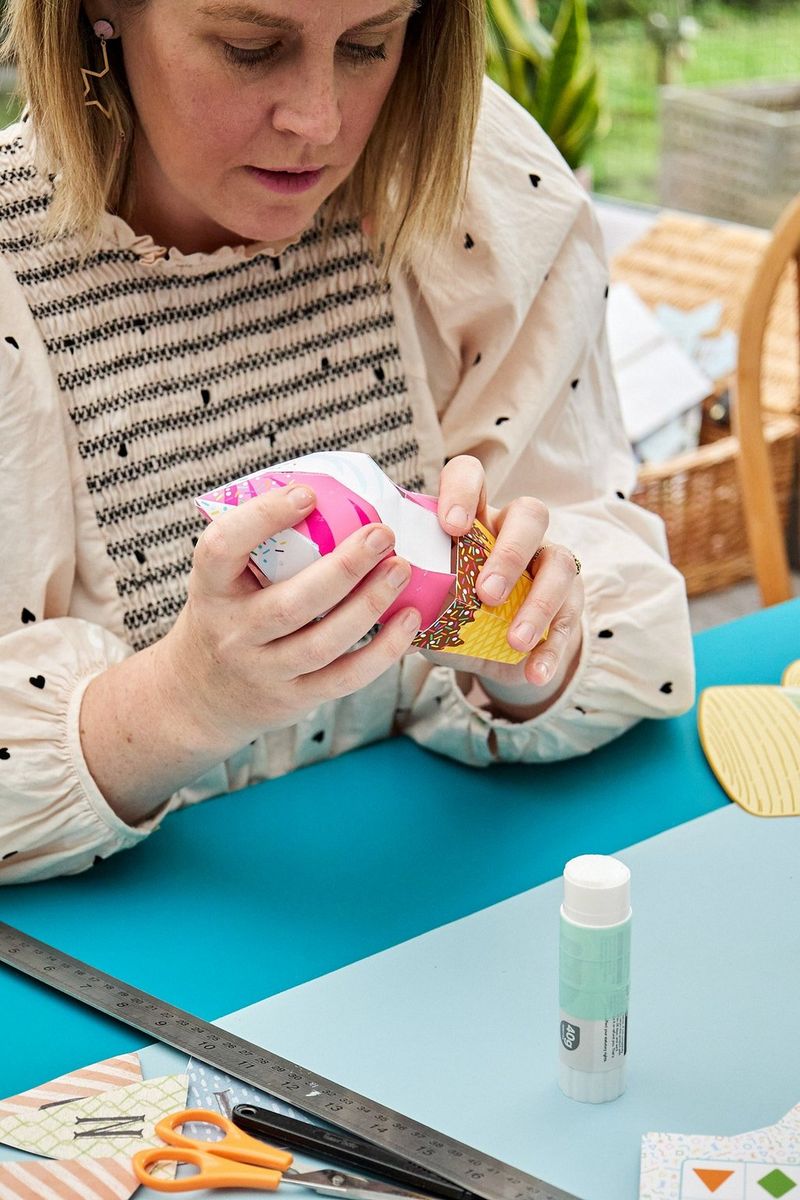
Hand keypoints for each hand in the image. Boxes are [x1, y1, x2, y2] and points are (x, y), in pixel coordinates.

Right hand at [157, 483, 420, 752]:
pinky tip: (409, 619)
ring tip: (402, 569)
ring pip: (322, 643)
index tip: (307, 494)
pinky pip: (345, 678)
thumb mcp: (225, 580)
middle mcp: (234, 633)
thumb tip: (335, 494)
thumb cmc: (229, 615)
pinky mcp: (296, 697)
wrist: (201, 695)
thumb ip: (263, 547)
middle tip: (382, 534)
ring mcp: (264, 670)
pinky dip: (383, 651)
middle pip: (290, 604)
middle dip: (343, 568)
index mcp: (212, 589)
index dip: (262, 518)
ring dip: (369, 605)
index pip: (223, 548)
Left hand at [418, 456, 583, 707]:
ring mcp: (548, 563)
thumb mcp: (425, 606)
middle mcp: (514, 532)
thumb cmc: (451, 616)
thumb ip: (405, 599)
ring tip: (516, 640)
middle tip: (485, 594)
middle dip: (509, 553)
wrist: (494, 654)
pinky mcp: (570, 601)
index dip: (464, 492)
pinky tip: (534, 671)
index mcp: (473, 519)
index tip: (452, 526)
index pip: (471, 477)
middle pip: (530, 514)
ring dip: (538, 603)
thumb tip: (374, 607)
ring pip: (559, 563)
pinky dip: (554, 648)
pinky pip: (572, 618)